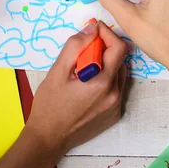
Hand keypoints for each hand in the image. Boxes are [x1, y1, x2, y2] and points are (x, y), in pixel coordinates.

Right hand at [26, 21, 126, 152]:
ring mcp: (117, 106)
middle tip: (84, 50)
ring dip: (107, 64)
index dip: (107, 34)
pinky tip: (89, 84)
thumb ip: (75, 46)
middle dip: (104, 49)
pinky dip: (107, 79)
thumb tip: (91, 29)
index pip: (118, 48)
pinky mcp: (115, 114)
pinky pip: (117, 88)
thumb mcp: (57, 71)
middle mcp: (115, 95)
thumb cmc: (50, 105)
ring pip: (119, 74)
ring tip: (85, 68)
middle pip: (119, 60)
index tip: (94, 29)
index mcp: (102, 83)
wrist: (49, 138)